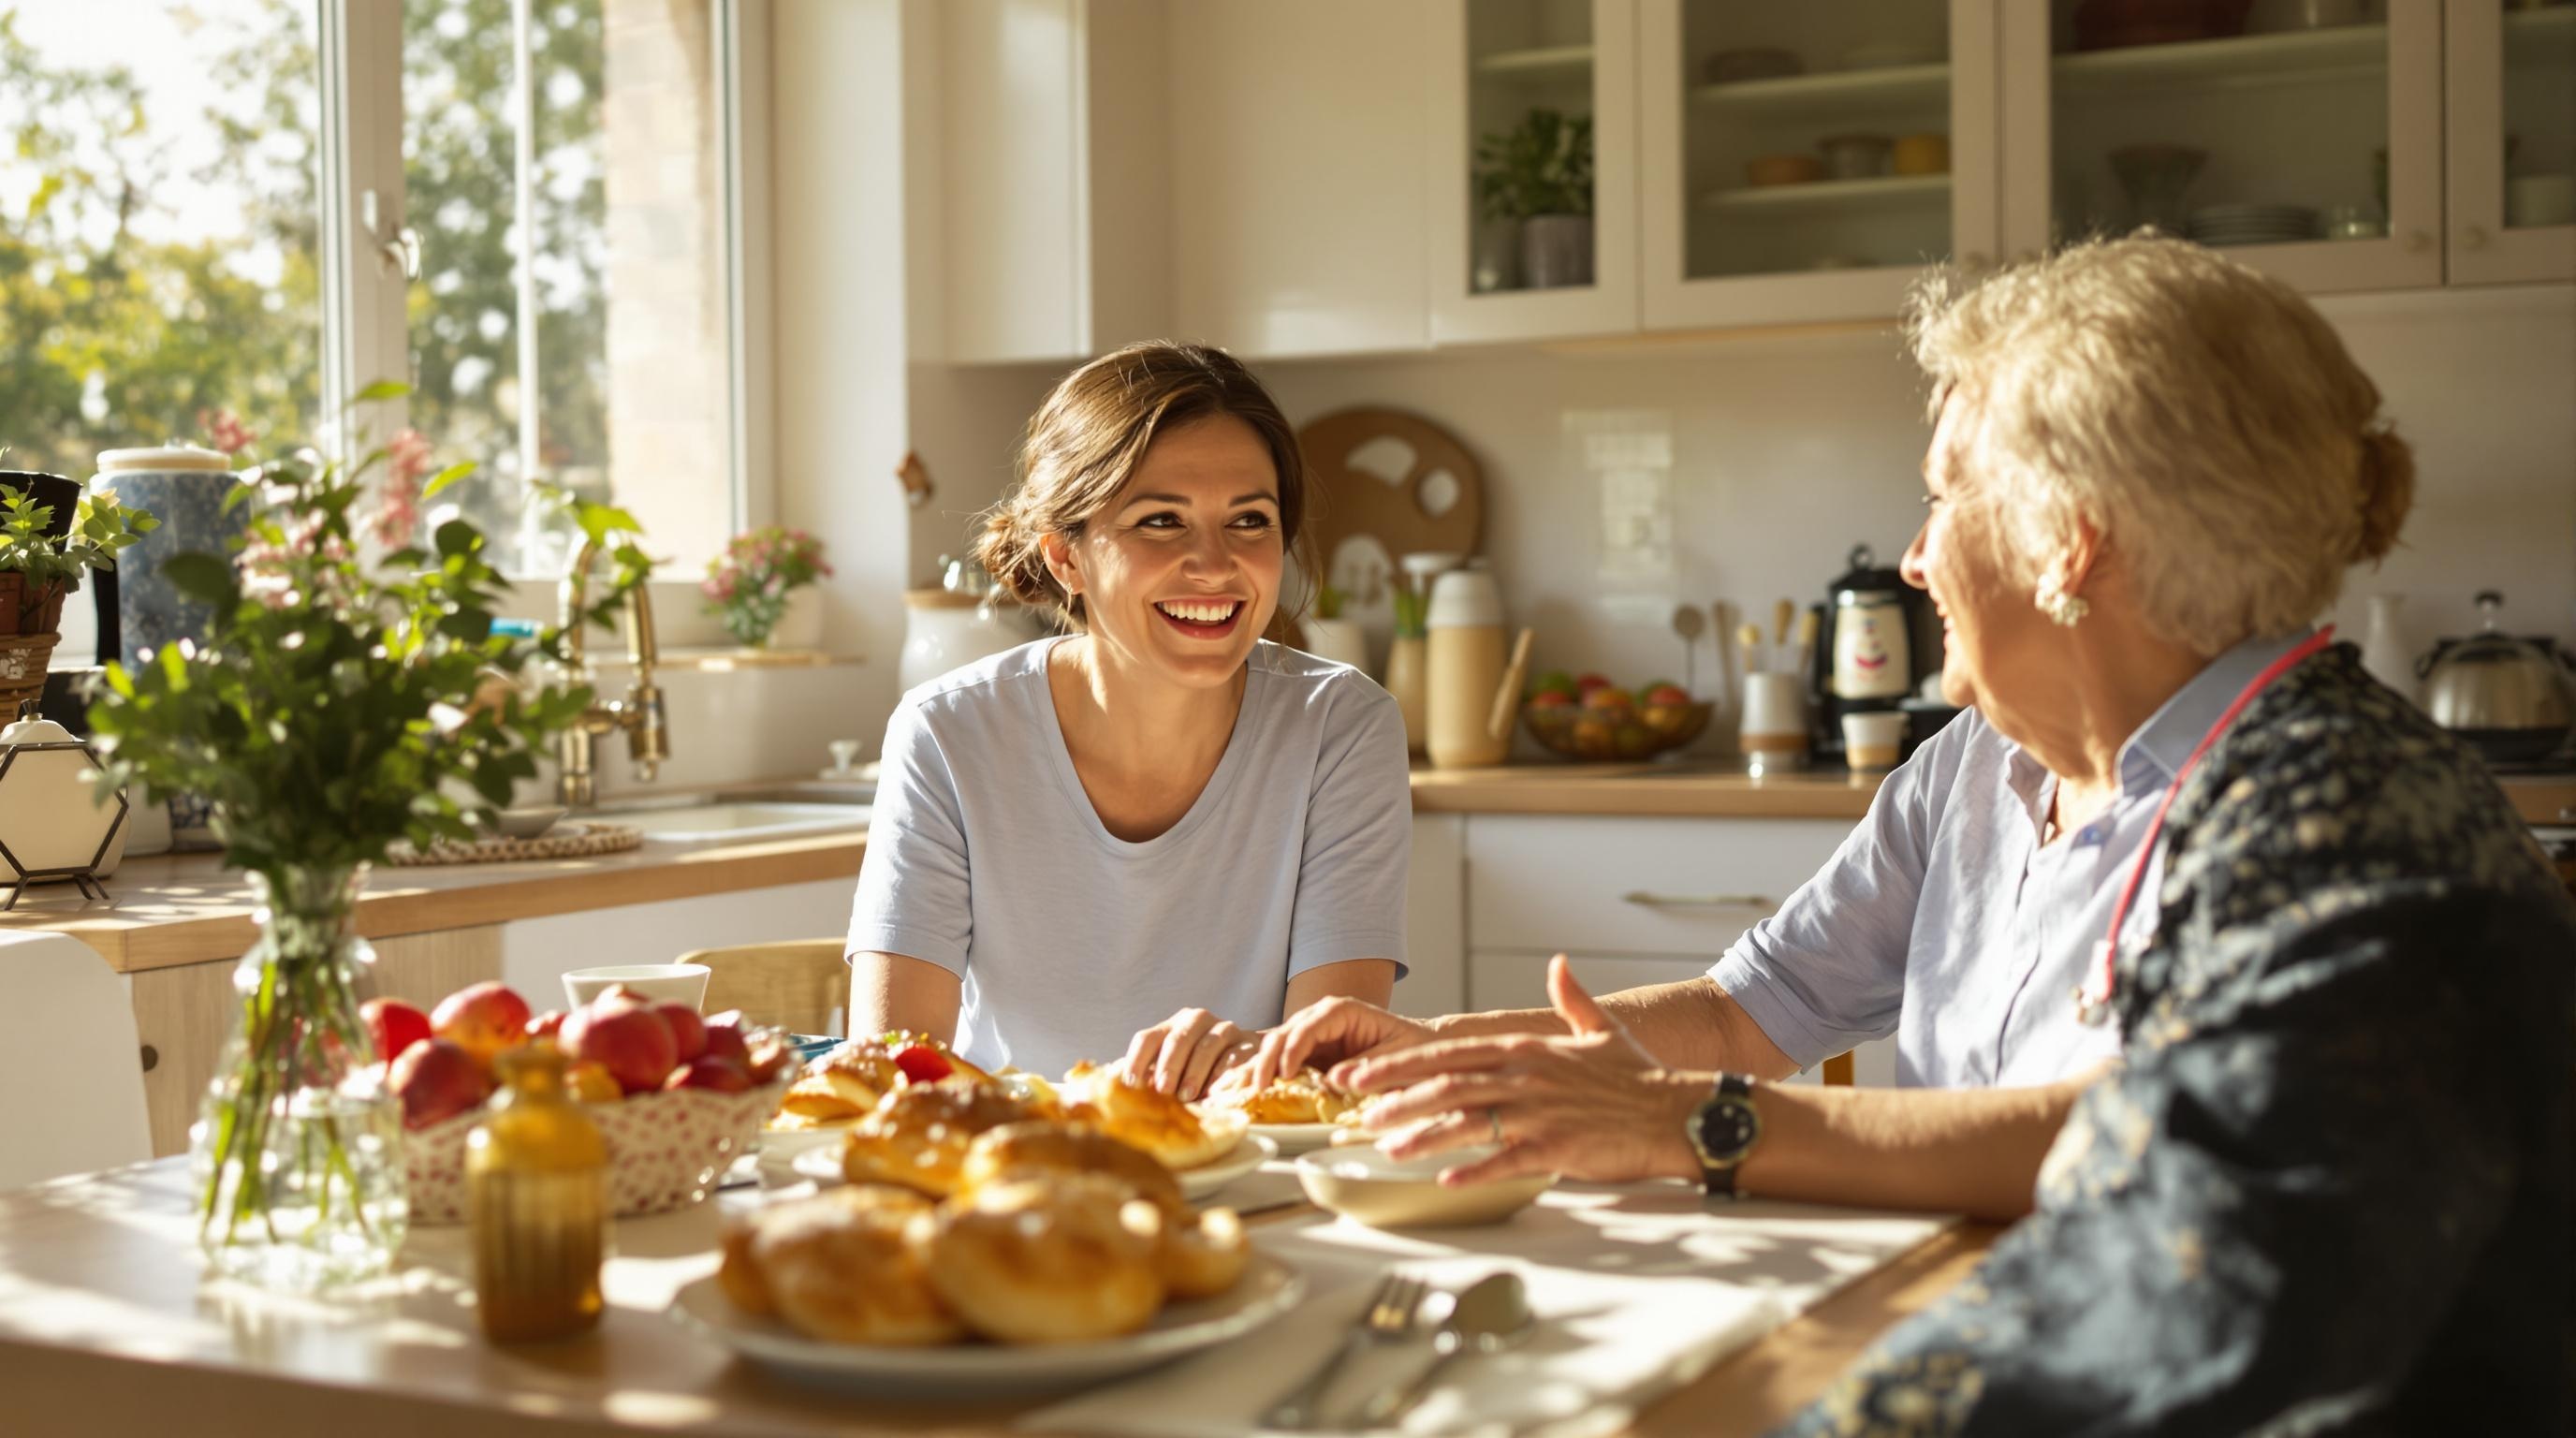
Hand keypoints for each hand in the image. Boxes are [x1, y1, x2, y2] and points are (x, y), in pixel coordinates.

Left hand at [1122, 1008, 1258, 1101]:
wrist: (1245, 1055)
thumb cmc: (1197, 1066)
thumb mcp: (1171, 1067)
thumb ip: (1147, 1074)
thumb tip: (1111, 1086)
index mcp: (1171, 1026)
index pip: (1147, 1038)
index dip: (1137, 1060)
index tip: (1131, 1084)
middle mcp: (1197, 1020)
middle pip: (1179, 1038)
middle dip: (1169, 1065)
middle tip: (1163, 1090)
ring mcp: (1224, 1028)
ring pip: (1208, 1046)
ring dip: (1196, 1072)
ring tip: (1188, 1095)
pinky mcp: (1248, 1042)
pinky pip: (1236, 1056)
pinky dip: (1224, 1074)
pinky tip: (1215, 1091)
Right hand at [1250, 995, 1437, 1092]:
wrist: (1419, 1050)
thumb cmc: (1413, 1049)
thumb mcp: (1398, 1057)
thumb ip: (1367, 1066)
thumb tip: (1332, 1080)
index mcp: (1343, 1011)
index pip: (1309, 1025)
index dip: (1293, 1049)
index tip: (1285, 1074)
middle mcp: (1322, 1018)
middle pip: (1285, 1033)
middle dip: (1268, 1059)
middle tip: (1258, 1088)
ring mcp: (1313, 1036)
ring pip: (1277, 1046)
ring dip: (1260, 1067)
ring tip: (1246, 1092)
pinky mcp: (1310, 1055)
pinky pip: (1283, 1061)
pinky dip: (1267, 1075)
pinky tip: (1249, 1090)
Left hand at [1343, 956, 1704, 1187]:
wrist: (1677, 1112)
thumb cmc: (1638, 1077)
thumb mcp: (1601, 1030)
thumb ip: (1570, 998)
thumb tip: (1557, 963)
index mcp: (1527, 1050)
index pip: (1449, 1052)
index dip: (1400, 1064)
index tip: (1362, 1076)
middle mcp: (1526, 1076)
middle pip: (1445, 1084)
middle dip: (1395, 1098)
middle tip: (1356, 1114)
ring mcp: (1540, 1112)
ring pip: (1467, 1120)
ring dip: (1423, 1136)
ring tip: (1387, 1149)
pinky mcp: (1557, 1147)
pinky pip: (1506, 1160)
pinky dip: (1474, 1170)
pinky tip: (1446, 1182)